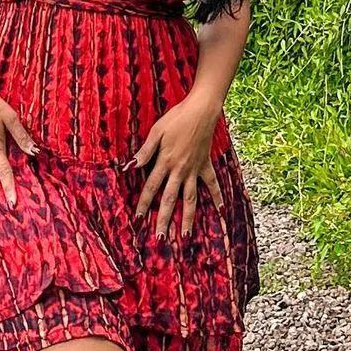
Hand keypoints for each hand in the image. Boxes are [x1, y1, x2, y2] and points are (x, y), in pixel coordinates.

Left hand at [126, 92, 224, 237]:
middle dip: (164, 220)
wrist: (201, 111)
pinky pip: (212, 184)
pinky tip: (220, 210)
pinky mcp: (205, 164)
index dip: (144, 203)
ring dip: (188, 218)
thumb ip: (144, 151)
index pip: (151, 187)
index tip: (139, 219)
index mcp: (165, 162)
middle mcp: (179, 170)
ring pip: (190, 198)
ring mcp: (194, 169)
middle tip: (161, 239)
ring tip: (186, 236)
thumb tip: (129, 166)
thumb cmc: (176, 118)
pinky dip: (216, 196)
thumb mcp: (156, 131)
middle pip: (170, 199)